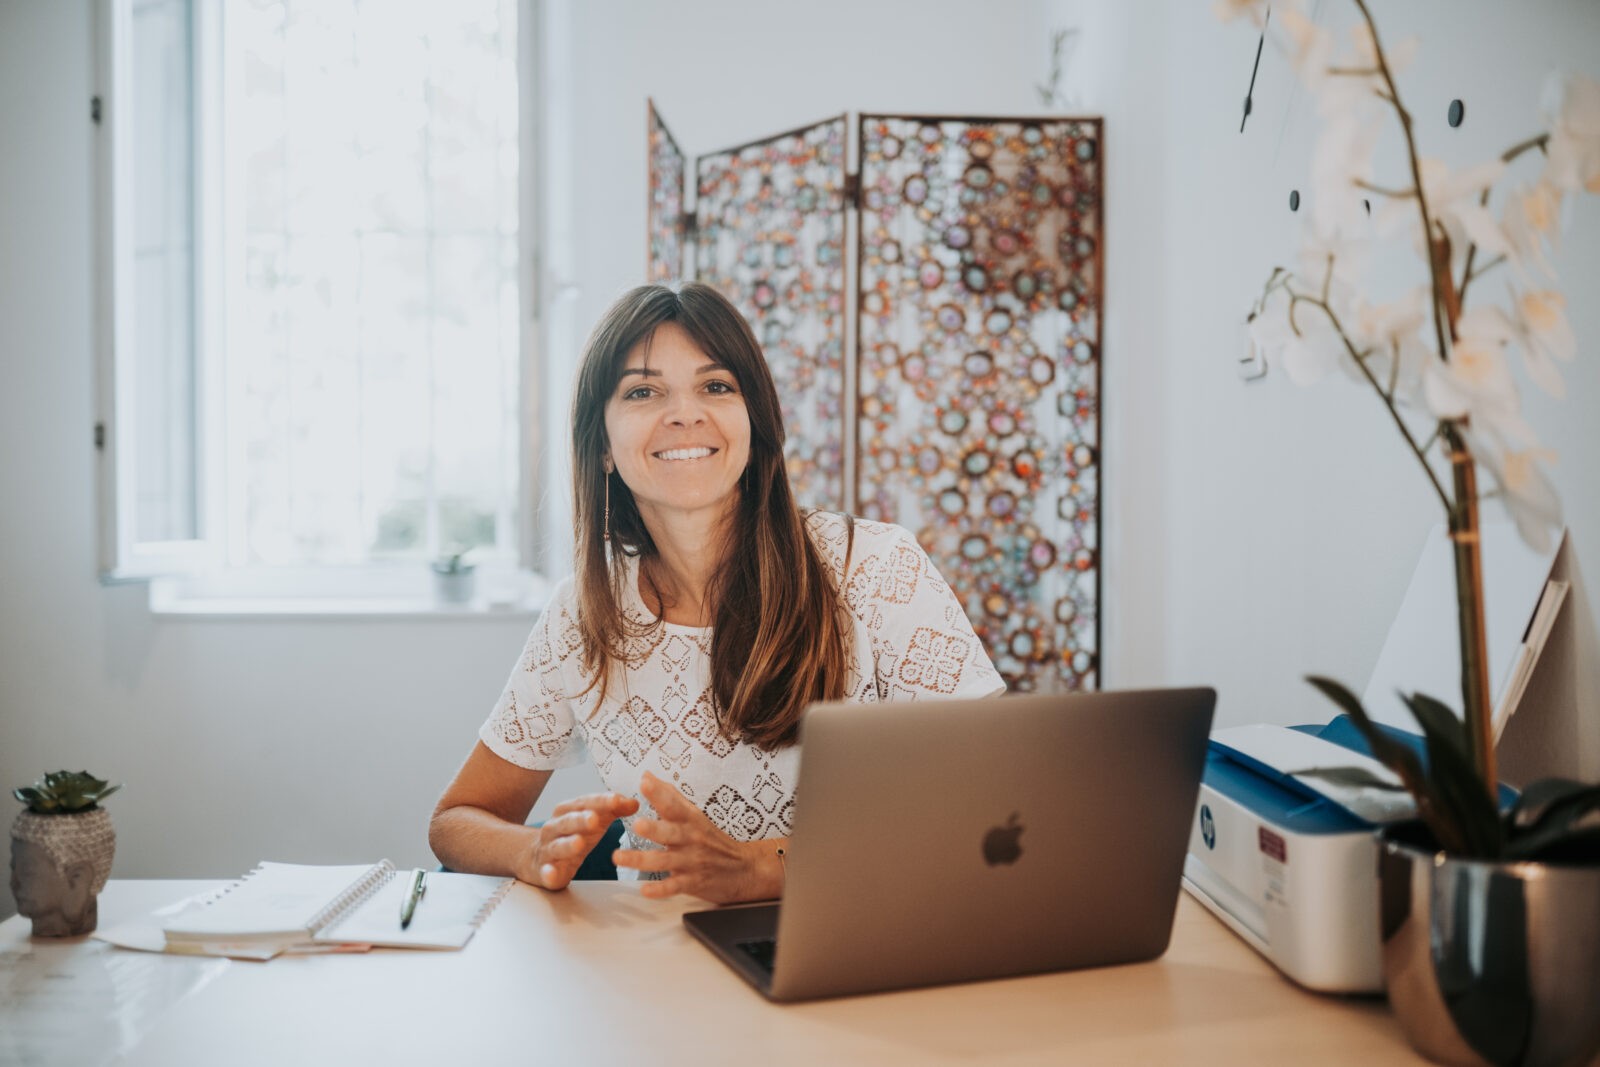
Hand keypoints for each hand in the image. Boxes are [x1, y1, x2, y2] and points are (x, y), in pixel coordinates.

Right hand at [524, 792, 638, 890]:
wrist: (535, 856)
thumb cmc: (571, 835)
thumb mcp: (593, 821)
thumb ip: (613, 810)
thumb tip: (634, 802)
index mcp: (568, 811)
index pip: (585, 803)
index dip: (600, 801)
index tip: (617, 800)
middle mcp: (555, 827)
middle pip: (568, 821)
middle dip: (580, 819)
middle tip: (594, 819)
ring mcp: (548, 849)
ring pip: (557, 846)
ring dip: (567, 844)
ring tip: (579, 843)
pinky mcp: (545, 871)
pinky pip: (546, 872)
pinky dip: (548, 873)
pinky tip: (551, 873)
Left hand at [613, 772, 783, 903]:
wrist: (744, 870)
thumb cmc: (712, 840)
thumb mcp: (695, 816)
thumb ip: (670, 796)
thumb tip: (647, 775)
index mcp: (690, 820)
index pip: (674, 804)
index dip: (659, 793)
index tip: (644, 782)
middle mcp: (691, 838)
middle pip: (671, 832)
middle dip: (654, 829)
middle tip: (637, 825)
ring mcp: (692, 861)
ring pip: (665, 860)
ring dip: (642, 860)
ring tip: (619, 857)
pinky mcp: (693, 882)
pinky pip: (674, 886)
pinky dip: (660, 889)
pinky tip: (644, 890)